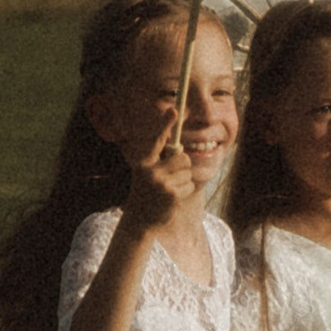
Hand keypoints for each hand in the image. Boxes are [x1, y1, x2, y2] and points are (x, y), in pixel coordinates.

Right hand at [121, 98, 200, 231]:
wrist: (140, 220)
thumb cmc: (146, 192)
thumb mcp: (147, 173)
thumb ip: (160, 160)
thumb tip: (178, 147)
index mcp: (143, 162)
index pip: (156, 140)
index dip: (165, 124)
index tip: (174, 109)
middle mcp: (150, 170)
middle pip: (182, 157)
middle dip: (182, 165)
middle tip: (170, 176)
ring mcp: (161, 183)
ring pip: (187, 172)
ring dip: (183, 180)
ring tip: (168, 189)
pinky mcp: (171, 194)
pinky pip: (189, 185)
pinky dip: (185, 191)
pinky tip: (172, 198)